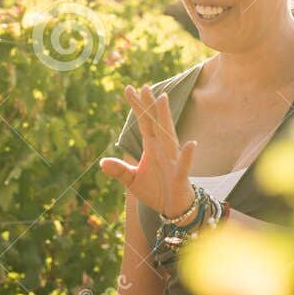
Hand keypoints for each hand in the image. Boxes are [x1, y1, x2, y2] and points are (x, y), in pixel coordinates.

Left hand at [98, 85, 196, 217]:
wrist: (173, 208)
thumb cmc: (155, 190)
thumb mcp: (132, 180)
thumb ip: (119, 170)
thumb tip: (102, 162)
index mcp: (151, 146)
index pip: (143, 122)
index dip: (137, 106)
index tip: (128, 88)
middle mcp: (162, 148)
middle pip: (155, 123)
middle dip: (150, 105)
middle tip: (145, 86)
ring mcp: (172, 159)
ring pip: (168, 135)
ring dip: (166, 118)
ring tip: (163, 100)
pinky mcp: (180, 175)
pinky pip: (183, 164)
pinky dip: (186, 155)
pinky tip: (190, 145)